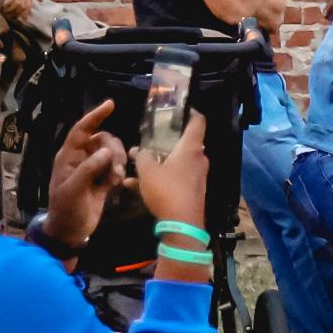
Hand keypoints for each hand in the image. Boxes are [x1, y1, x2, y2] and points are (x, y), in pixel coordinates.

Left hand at [40, 101, 127, 253]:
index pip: (82, 130)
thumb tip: (105, 151)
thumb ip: (88, 169)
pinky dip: (119, 173)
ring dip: (119, 162)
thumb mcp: (73, 189)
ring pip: (112, 153)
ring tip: (116, 179)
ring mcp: (93, 169)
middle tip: (117, 166)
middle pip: (103, 140)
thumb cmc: (66, 209)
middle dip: (113, 149)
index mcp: (68, 156)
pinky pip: (116, 168)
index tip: (111, 104)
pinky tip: (117, 185)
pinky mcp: (103, 180)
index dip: (95, 116)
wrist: (70, 231)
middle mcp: (81, 159)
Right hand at [136, 106, 211, 230]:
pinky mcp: (192, 190)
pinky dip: (158, 178)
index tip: (178, 108)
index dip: (190, 112)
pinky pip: (174, 178)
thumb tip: (138, 150)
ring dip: (157, 161)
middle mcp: (198, 159)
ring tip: (134, 163)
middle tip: (148, 138)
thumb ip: (142, 156)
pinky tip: (133, 185)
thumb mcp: (147, 170)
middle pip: (184, 143)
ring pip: (175, 162)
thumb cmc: (166, 190)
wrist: (182, 224)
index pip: (198, 122)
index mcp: (191, 149)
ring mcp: (197, 176)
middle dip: (165, 140)